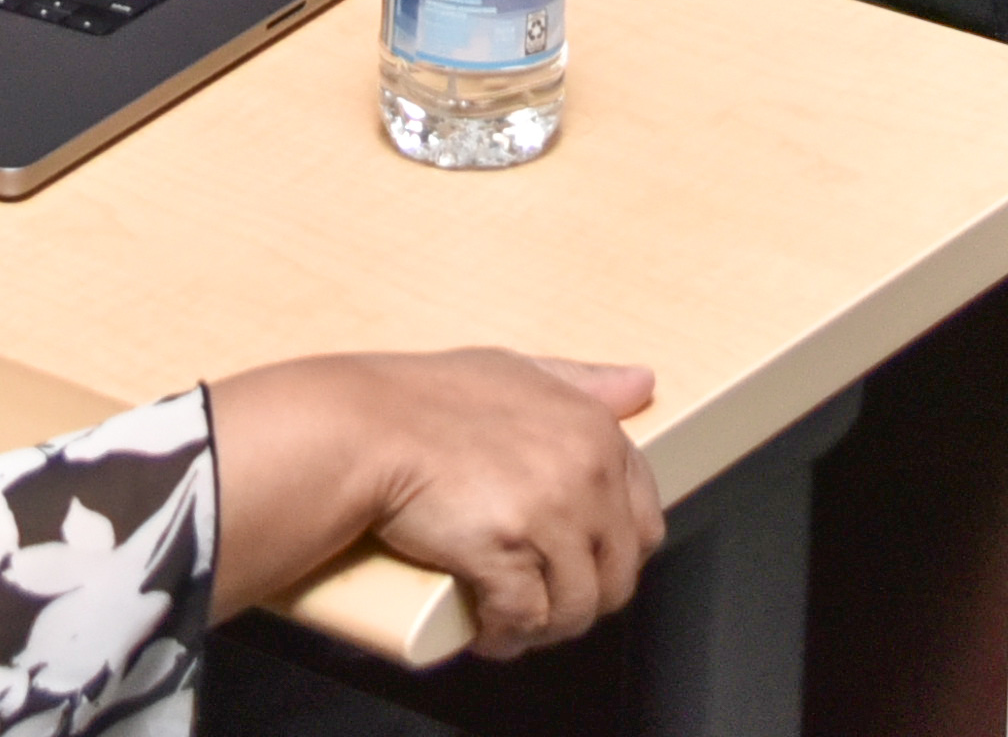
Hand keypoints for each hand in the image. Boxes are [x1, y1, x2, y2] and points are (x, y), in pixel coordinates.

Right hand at [204, 349, 664, 652]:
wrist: (362, 428)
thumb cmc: (425, 398)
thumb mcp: (515, 370)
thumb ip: (581, 381)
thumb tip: (642, 383)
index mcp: (595, 430)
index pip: (645, 519)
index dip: (614, 552)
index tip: (582, 563)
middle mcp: (585, 472)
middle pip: (617, 572)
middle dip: (583, 596)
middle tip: (543, 600)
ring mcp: (549, 514)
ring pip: (577, 606)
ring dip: (546, 625)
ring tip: (515, 622)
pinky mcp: (507, 555)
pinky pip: (526, 621)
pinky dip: (506, 637)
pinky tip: (489, 632)